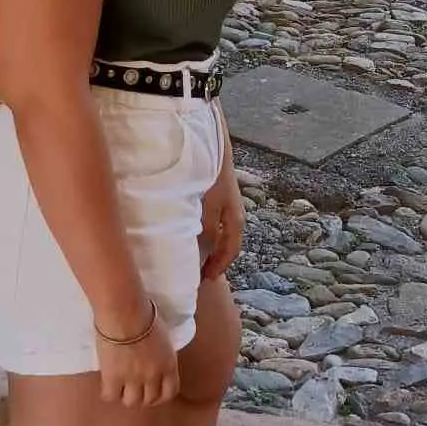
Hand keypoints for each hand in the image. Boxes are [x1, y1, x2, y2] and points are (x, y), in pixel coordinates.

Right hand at [95, 302, 178, 408]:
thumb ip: (161, 354)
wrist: (124, 312)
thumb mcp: (162, 337)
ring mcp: (133, 379)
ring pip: (131, 402)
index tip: (154, 393)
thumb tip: (155, 359)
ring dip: (126, 396)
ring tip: (120, 388)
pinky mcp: (113, 377)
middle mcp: (153, 375)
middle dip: (143, 396)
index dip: (161, 396)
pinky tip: (107, 384)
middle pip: (150, 400)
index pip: (170, 392)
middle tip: (134, 389)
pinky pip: (110, 396)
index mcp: (169, 364)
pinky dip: (108, 392)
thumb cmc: (144, 315)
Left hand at [202, 157, 245, 280]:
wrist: (213, 145)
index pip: (230, 251)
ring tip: (192, 254)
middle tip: (197, 272)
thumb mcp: (209, 208)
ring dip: (208, 245)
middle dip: (213, 258)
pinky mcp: (216, 194)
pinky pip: (213, 220)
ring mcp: (226, 204)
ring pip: (219, 232)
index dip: (218, 267)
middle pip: (225, 243)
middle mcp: (234, 214)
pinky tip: (190, 229)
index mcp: (235, 220)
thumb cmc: (212, 177)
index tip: (205, 280)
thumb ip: (206, 232)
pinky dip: (204, 231)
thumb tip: (203, 255)